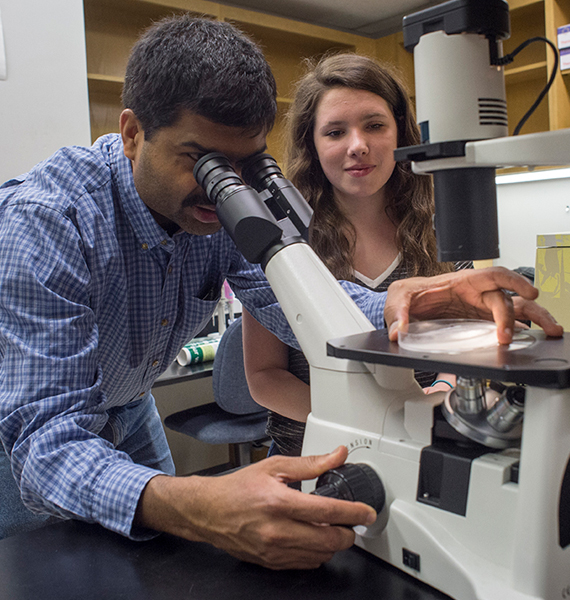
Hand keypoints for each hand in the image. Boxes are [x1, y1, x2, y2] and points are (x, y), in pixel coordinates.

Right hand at [136, 446, 375, 569]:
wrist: (210, 511)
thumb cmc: (239, 488)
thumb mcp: (275, 466)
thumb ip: (310, 464)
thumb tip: (337, 456)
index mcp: (280, 502)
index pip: (328, 511)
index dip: (353, 513)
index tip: (367, 513)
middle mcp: (278, 530)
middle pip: (329, 540)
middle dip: (348, 533)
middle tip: (351, 522)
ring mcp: (274, 550)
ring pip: (320, 555)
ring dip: (333, 544)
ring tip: (332, 528)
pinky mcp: (271, 562)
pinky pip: (305, 564)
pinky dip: (317, 553)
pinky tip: (313, 539)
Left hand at [384, 267, 562, 344]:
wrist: (405, 308)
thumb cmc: (408, 296)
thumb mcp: (399, 298)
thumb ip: (399, 313)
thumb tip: (398, 331)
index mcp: (463, 281)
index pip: (494, 276)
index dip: (513, 282)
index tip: (527, 293)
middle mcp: (476, 294)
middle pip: (508, 298)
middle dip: (520, 314)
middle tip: (523, 332)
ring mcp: (480, 309)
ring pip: (515, 310)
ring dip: (534, 319)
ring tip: (552, 331)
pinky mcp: (478, 323)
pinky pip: (504, 325)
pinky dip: (519, 332)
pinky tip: (531, 340)